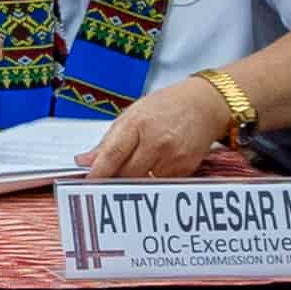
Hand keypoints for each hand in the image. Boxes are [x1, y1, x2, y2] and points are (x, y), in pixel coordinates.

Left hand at [83, 77, 237, 180]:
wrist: (205, 105)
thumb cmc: (167, 106)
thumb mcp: (132, 114)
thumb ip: (108, 141)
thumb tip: (85, 161)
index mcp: (137, 123)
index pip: (112, 154)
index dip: (98, 172)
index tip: (87, 183)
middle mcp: (156, 141)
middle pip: (126, 174)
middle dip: (112, 180)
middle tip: (103, 183)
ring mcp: (172, 157)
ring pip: (143, 183)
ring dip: (130, 184)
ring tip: (126, 176)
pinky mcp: (185, 169)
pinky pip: (160, 184)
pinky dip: (149, 183)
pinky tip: (148, 172)